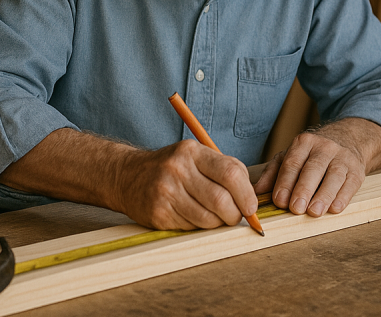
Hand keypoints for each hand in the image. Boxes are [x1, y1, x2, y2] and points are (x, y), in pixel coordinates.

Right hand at [115, 140, 258, 230]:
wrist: (128, 177)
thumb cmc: (171, 168)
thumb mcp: (195, 157)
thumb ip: (224, 169)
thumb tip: (252, 198)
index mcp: (192, 152)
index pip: (230, 173)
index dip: (247, 194)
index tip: (251, 206)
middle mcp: (178, 169)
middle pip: (221, 200)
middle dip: (235, 214)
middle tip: (235, 216)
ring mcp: (166, 192)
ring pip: (208, 219)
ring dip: (218, 223)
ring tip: (213, 217)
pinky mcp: (158, 213)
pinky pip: (191, 228)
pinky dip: (199, 227)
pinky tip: (192, 216)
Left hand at [253, 118, 380, 216]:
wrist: (348, 140)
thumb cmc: (312, 154)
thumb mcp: (291, 156)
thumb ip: (273, 173)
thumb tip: (256, 192)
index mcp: (303, 143)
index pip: (292, 163)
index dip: (285, 183)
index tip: (279, 201)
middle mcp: (324, 147)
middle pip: (313, 169)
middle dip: (303, 190)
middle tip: (296, 208)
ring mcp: (342, 157)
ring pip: (333, 176)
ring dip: (323, 195)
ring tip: (314, 212)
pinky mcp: (357, 170)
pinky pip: (350, 183)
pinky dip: (343, 197)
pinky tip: (334, 208)